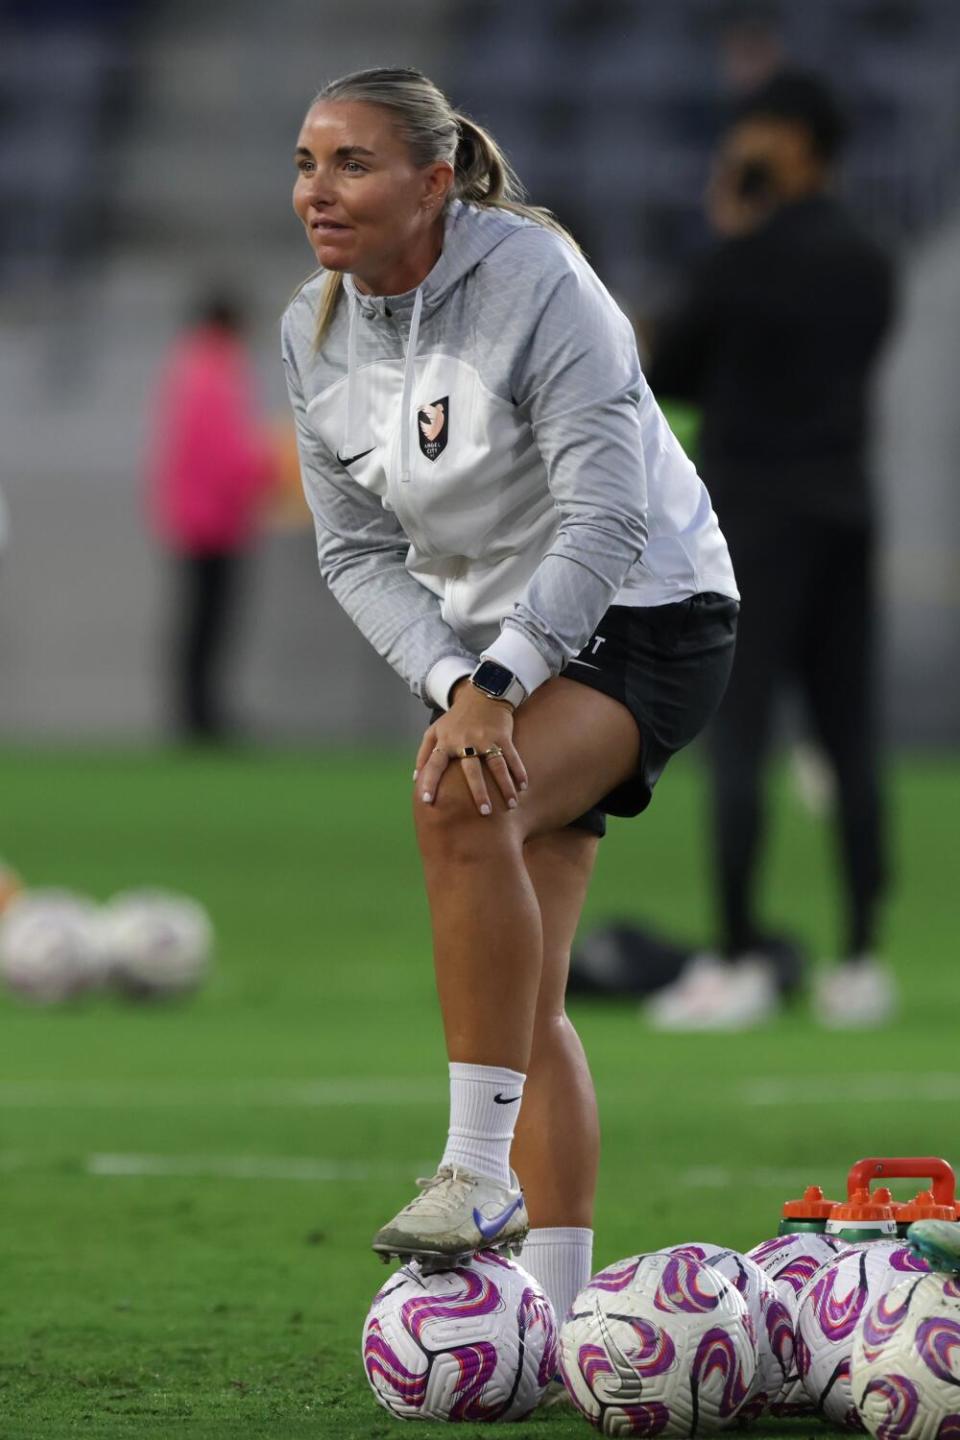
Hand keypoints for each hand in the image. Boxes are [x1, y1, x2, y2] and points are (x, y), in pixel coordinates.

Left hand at [414, 681, 528, 814]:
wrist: (481, 694)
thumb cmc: (456, 718)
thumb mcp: (435, 730)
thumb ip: (423, 753)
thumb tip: (415, 778)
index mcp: (445, 742)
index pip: (434, 764)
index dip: (429, 781)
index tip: (426, 800)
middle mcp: (465, 741)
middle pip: (472, 770)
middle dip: (478, 791)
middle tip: (484, 812)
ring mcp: (485, 738)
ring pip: (496, 765)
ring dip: (505, 786)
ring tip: (511, 805)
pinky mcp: (502, 735)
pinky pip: (512, 756)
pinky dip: (518, 771)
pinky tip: (523, 786)